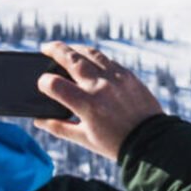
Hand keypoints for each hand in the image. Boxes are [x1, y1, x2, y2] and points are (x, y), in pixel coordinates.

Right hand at [34, 41, 162, 160]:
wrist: (151, 140)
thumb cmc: (116, 143)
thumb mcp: (84, 139)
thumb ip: (59, 128)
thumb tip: (38, 120)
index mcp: (87, 105)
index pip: (55, 85)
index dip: (44, 82)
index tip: (42, 83)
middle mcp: (101, 87)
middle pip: (72, 59)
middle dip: (55, 50)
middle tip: (46, 48)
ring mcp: (116, 78)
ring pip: (91, 54)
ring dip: (75, 49)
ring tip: (66, 49)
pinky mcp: (129, 76)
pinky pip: (108, 61)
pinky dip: (95, 58)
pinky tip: (89, 60)